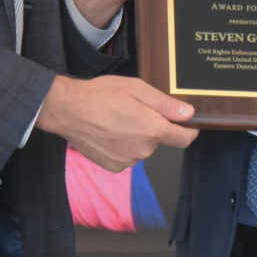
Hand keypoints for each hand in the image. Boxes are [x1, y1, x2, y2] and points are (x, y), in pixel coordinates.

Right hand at [39, 75, 198, 171]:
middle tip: (133, 110)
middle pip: (158, 140)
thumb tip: (188, 114)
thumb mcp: (137, 89)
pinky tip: (109, 132)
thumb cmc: (100, 95)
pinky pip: (127, 156)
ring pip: (141, 147)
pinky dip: (122, 146)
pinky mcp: (113, 166)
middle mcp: (143, 150)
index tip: (188, 125)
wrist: (68, 110)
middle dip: (152, 126)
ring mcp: (127, 160)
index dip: (189, 130)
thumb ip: (165, 104)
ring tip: (117, 119)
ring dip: (136, 136)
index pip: (183, 138)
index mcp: (152, 130)